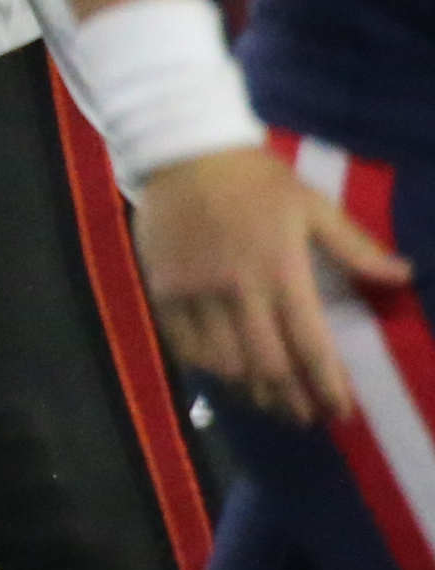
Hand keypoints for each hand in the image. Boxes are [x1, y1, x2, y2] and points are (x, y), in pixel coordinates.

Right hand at [135, 144, 406, 425]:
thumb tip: (404, 276)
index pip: (310, 344)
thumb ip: (355, 246)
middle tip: (306, 417)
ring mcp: (196, 295)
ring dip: (252, 391)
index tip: (340, 411)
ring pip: (226, 364)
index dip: (327, 385)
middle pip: (267, 365)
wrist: (183, 152)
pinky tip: (226, 377)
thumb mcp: (313, 206)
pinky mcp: (164, 293)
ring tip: (270, 404)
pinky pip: (186, 347)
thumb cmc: (257, 179)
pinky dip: (209, 370)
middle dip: (291, 399)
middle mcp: (239, 292)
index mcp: (283, 271)